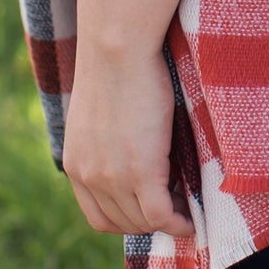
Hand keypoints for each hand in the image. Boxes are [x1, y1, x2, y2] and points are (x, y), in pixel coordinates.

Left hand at [62, 45, 194, 238]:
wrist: (117, 46)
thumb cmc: (115, 65)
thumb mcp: (100, 114)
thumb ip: (108, 143)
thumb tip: (135, 154)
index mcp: (75, 163)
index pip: (99, 216)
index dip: (128, 220)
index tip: (150, 210)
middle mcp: (88, 176)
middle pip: (123, 223)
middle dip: (150, 222)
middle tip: (178, 209)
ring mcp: (113, 177)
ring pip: (144, 222)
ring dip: (168, 222)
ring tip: (188, 208)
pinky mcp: (141, 171)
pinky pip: (162, 215)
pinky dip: (180, 222)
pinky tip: (193, 216)